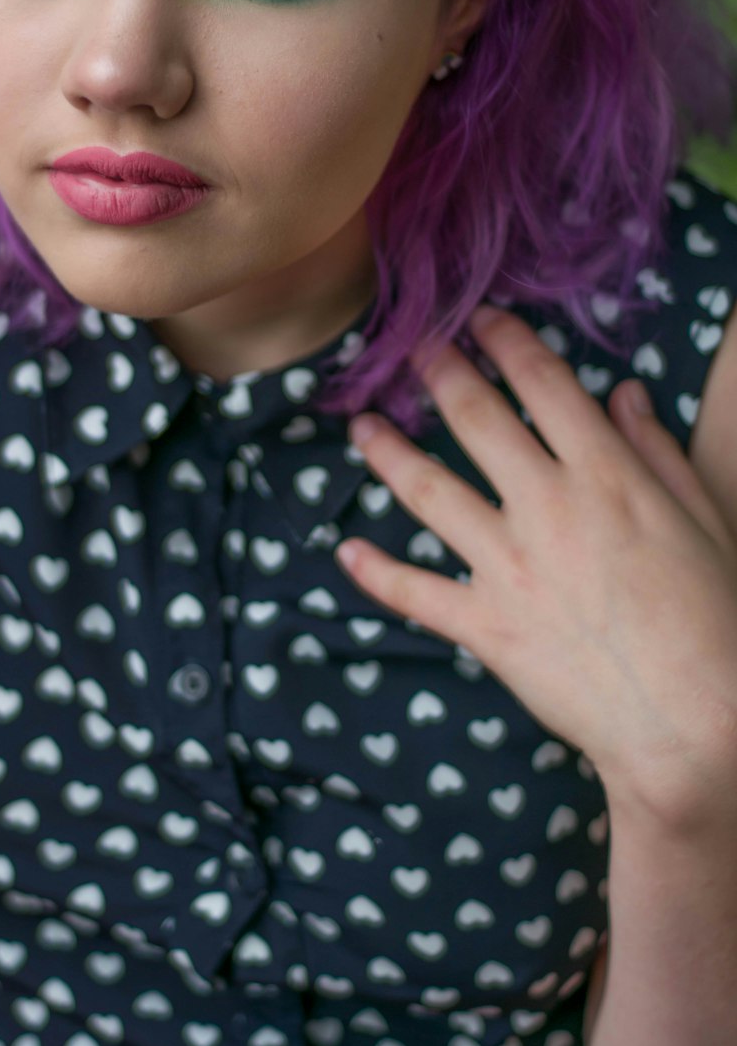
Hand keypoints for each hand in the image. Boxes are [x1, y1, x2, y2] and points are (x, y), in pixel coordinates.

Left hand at [336, 305, 736, 827]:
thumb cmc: (716, 622)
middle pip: (475, 419)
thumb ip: (658, 451)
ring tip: (361, 426)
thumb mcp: (706, 520)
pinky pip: (415, 592)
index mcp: (607, 476)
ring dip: (387, 452)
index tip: (480, 320)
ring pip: (428, 491)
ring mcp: (509, 567)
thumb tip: (623, 394)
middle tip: (413, 348)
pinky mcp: (486, 627)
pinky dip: (376, 572)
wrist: (695, 725)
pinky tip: (345, 551)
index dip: (507, 341)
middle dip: (439, 373)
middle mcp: (548, 507)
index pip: (544, 384)